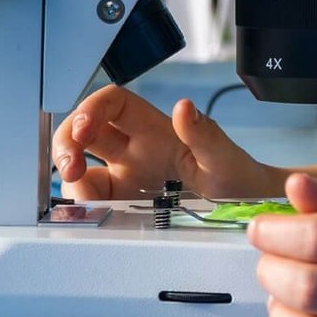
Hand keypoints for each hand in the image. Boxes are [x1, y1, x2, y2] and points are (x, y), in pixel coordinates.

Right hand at [51, 84, 279, 200]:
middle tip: (69, 167)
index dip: (91, 109)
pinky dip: (82, 206)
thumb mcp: (225, 157)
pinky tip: (89, 213)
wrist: (249, 210)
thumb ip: (206, 135)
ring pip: (82, 169)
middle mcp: (136, 150)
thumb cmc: (239, 177)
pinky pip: (93, 201)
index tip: (83, 129)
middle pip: (85, 133)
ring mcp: (128, 178)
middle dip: (66, 143)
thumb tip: (183, 108)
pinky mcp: (126, 206)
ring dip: (70, 178)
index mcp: (155, 130)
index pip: (112, 103)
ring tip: (82, 198)